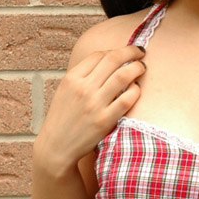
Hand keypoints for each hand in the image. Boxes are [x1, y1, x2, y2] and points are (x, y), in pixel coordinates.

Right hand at [35, 45, 146, 172]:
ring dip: (137, 68)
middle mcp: (83, 88)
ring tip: (142, 68)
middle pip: (113, 60)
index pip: (98, 55)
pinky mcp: (104, 120)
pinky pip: (127, 99)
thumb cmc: (63, 118)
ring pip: (123, 76)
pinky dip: (135, 90)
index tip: (124, 53)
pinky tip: (136, 90)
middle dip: (130, 52)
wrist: (56, 147)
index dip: (114, 51)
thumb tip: (107, 62)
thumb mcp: (65, 91)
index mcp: (71, 78)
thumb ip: (82, 77)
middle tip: (140, 53)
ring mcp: (94, 104)